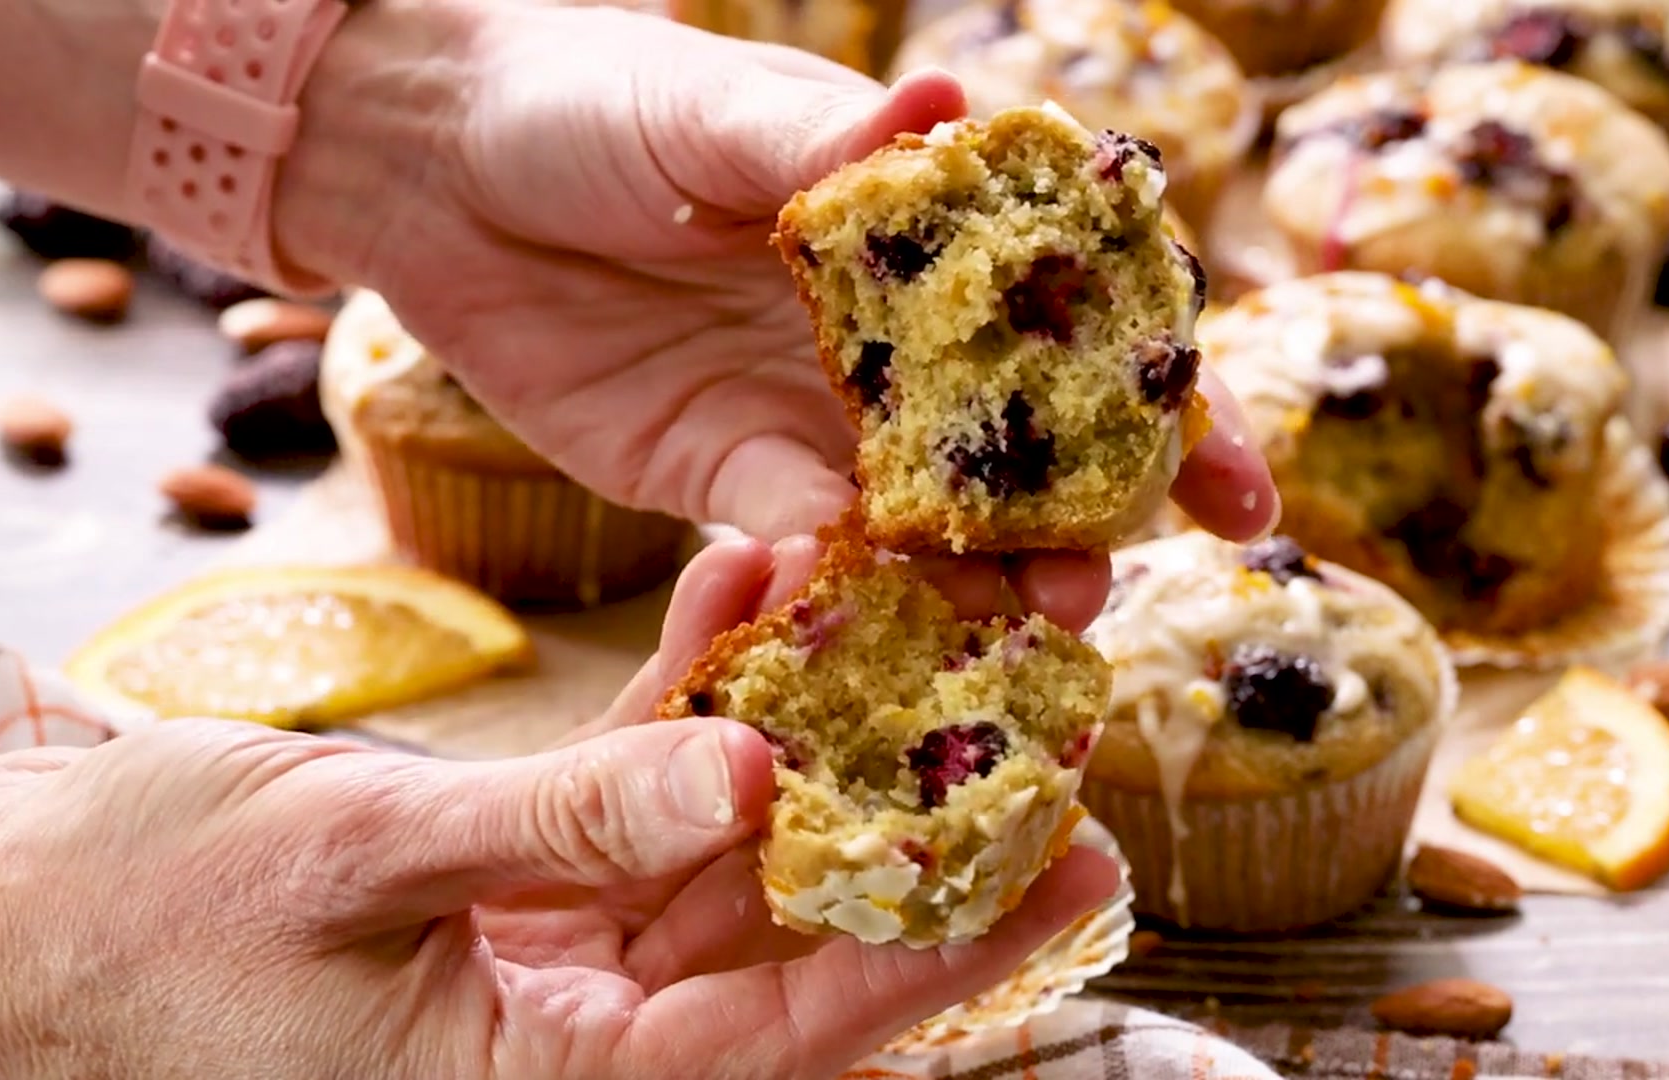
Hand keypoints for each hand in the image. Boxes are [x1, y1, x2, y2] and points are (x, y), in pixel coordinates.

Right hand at [0, 539, 1117, 1079]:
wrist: (4, 919)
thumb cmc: (138, 924)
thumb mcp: (358, 860)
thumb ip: (564, 826)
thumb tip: (749, 781)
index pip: (793, 1030)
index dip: (941, 944)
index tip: (1074, 862)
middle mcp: (579, 1041)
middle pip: (794, 938)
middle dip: (914, 828)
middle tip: (1049, 730)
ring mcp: (555, 962)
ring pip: (731, 853)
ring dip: (813, 731)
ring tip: (917, 617)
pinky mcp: (521, 888)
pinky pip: (637, 794)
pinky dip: (690, 697)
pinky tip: (751, 585)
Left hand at [276, 1, 1279, 629]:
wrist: (431, 166)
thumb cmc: (585, 99)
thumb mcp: (711, 108)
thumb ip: (828, 141)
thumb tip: (950, 105)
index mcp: (916, 243)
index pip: (1070, 331)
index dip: (1164, 406)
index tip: (1236, 481)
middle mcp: (882, 348)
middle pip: (1018, 454)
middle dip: (1086, 526)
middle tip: (1109, 587)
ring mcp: (807, 422)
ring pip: (924, 524)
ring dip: (978, 582)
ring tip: (1021, 626)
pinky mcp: (719, 482)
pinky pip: (800, 551)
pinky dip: (841, 588)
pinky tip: (874, 623)